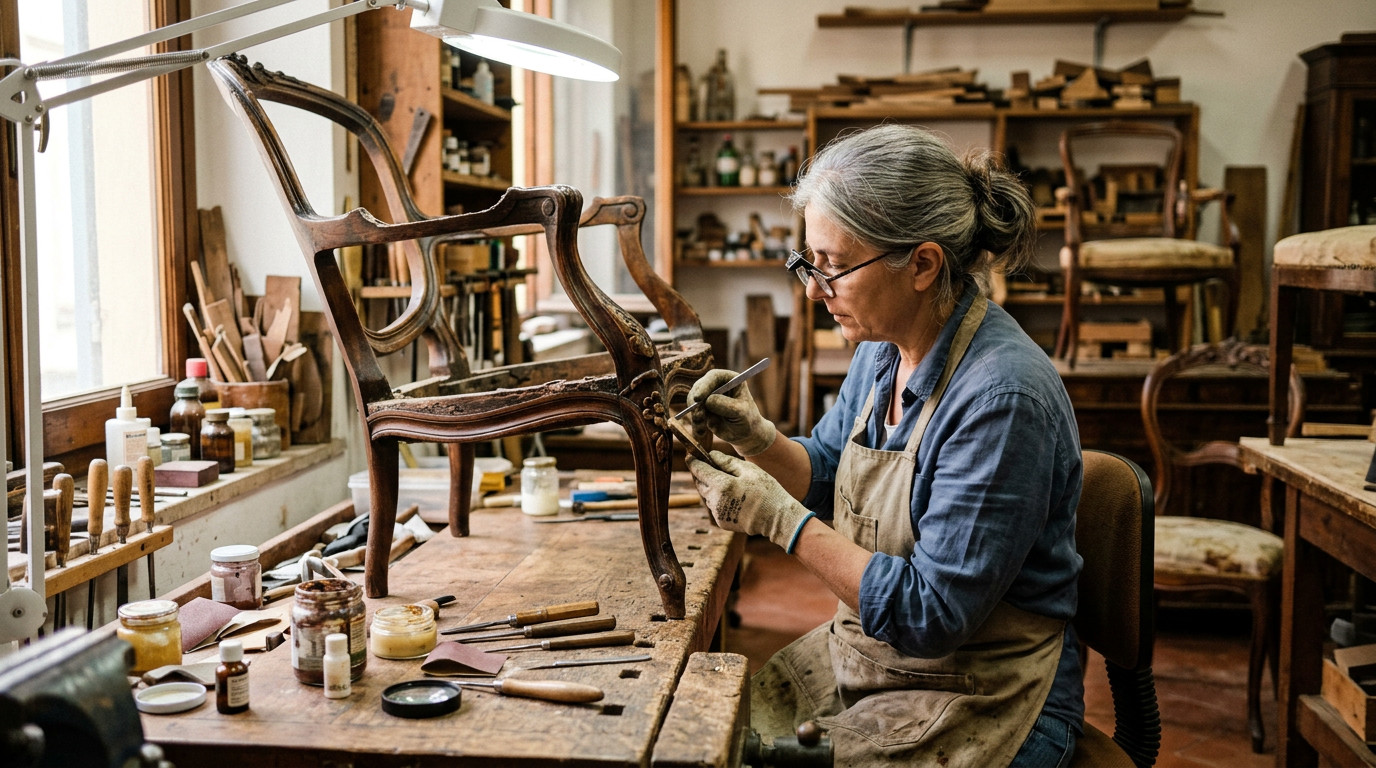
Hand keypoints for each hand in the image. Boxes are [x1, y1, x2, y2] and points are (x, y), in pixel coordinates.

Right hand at [686, 369, 775, 456]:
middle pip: (699, 387)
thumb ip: (724, 405)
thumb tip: (707, 400)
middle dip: (696, 403)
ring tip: (702, 430)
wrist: (744, 434)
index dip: (704, 386)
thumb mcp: (740, 412)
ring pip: (693, 401)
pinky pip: (693, 413)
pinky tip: (701, 433)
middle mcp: (717, 384)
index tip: (698, 399)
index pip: (713, 376)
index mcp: (730, 379)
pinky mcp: (702, 408)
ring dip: (695, 415)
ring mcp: (708, 395)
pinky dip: (695, 423)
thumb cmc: (747, 419)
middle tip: (698, 418)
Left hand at [687, 451, 813, 551]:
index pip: (699, 470)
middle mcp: (715, 500)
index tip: (690, 455)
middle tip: (712, 467)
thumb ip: (727, 462)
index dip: (693, 461)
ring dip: (712, 488)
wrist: (776, 519)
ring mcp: (717, 513)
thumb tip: (711, 455)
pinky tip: (734, 498)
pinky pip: (715, 507)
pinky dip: (719, 500)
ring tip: (728, 483)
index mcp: (722, 485)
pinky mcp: (722, 522)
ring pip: (707, 495)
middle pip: (700, 483)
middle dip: (703, 474)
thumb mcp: (749, 470)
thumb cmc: (766, 491)